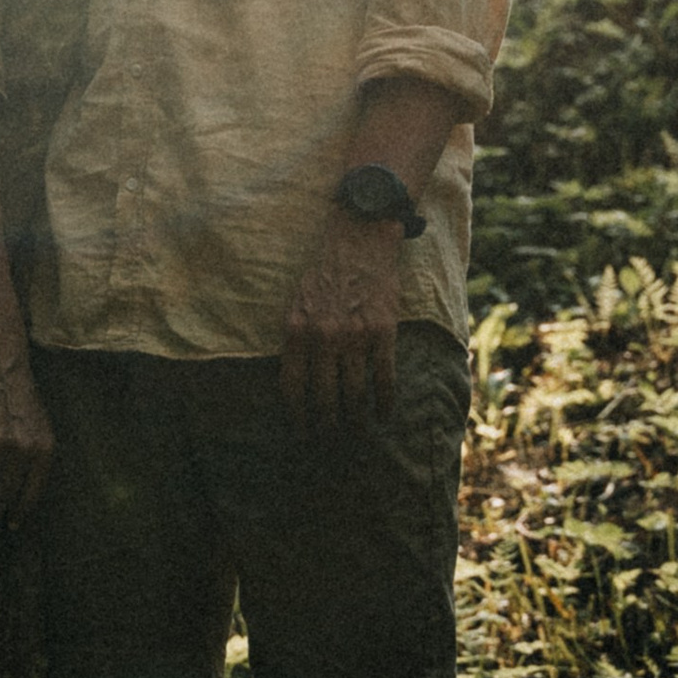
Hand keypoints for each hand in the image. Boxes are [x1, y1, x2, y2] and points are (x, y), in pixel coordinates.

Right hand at [0, 346, 53, 525]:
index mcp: (42, 451)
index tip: (13, 524)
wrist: (1, 372)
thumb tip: (25, 496)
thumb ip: (38, 461)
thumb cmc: (24, 402)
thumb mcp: (43, 430)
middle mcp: (20, 451)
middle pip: (5, 495)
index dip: (20, 512)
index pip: (31, 493)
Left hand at [281, 212, 401, 429]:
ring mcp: (355, 336)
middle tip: (331, 440)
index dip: (297, 416)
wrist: (359, 237)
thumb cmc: (325, 271)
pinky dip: (385, 403)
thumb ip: (296, 339)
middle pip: (324, 399)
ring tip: (358, 433)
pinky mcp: (383, 331)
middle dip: (326, 426)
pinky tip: (385, 414)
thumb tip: (297, 381)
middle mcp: (323, 337)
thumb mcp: (297, 302)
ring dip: (356, 420)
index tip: (302, 430)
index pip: (292, 388)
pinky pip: (384, 379)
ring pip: (354, 395)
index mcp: (296, 330)